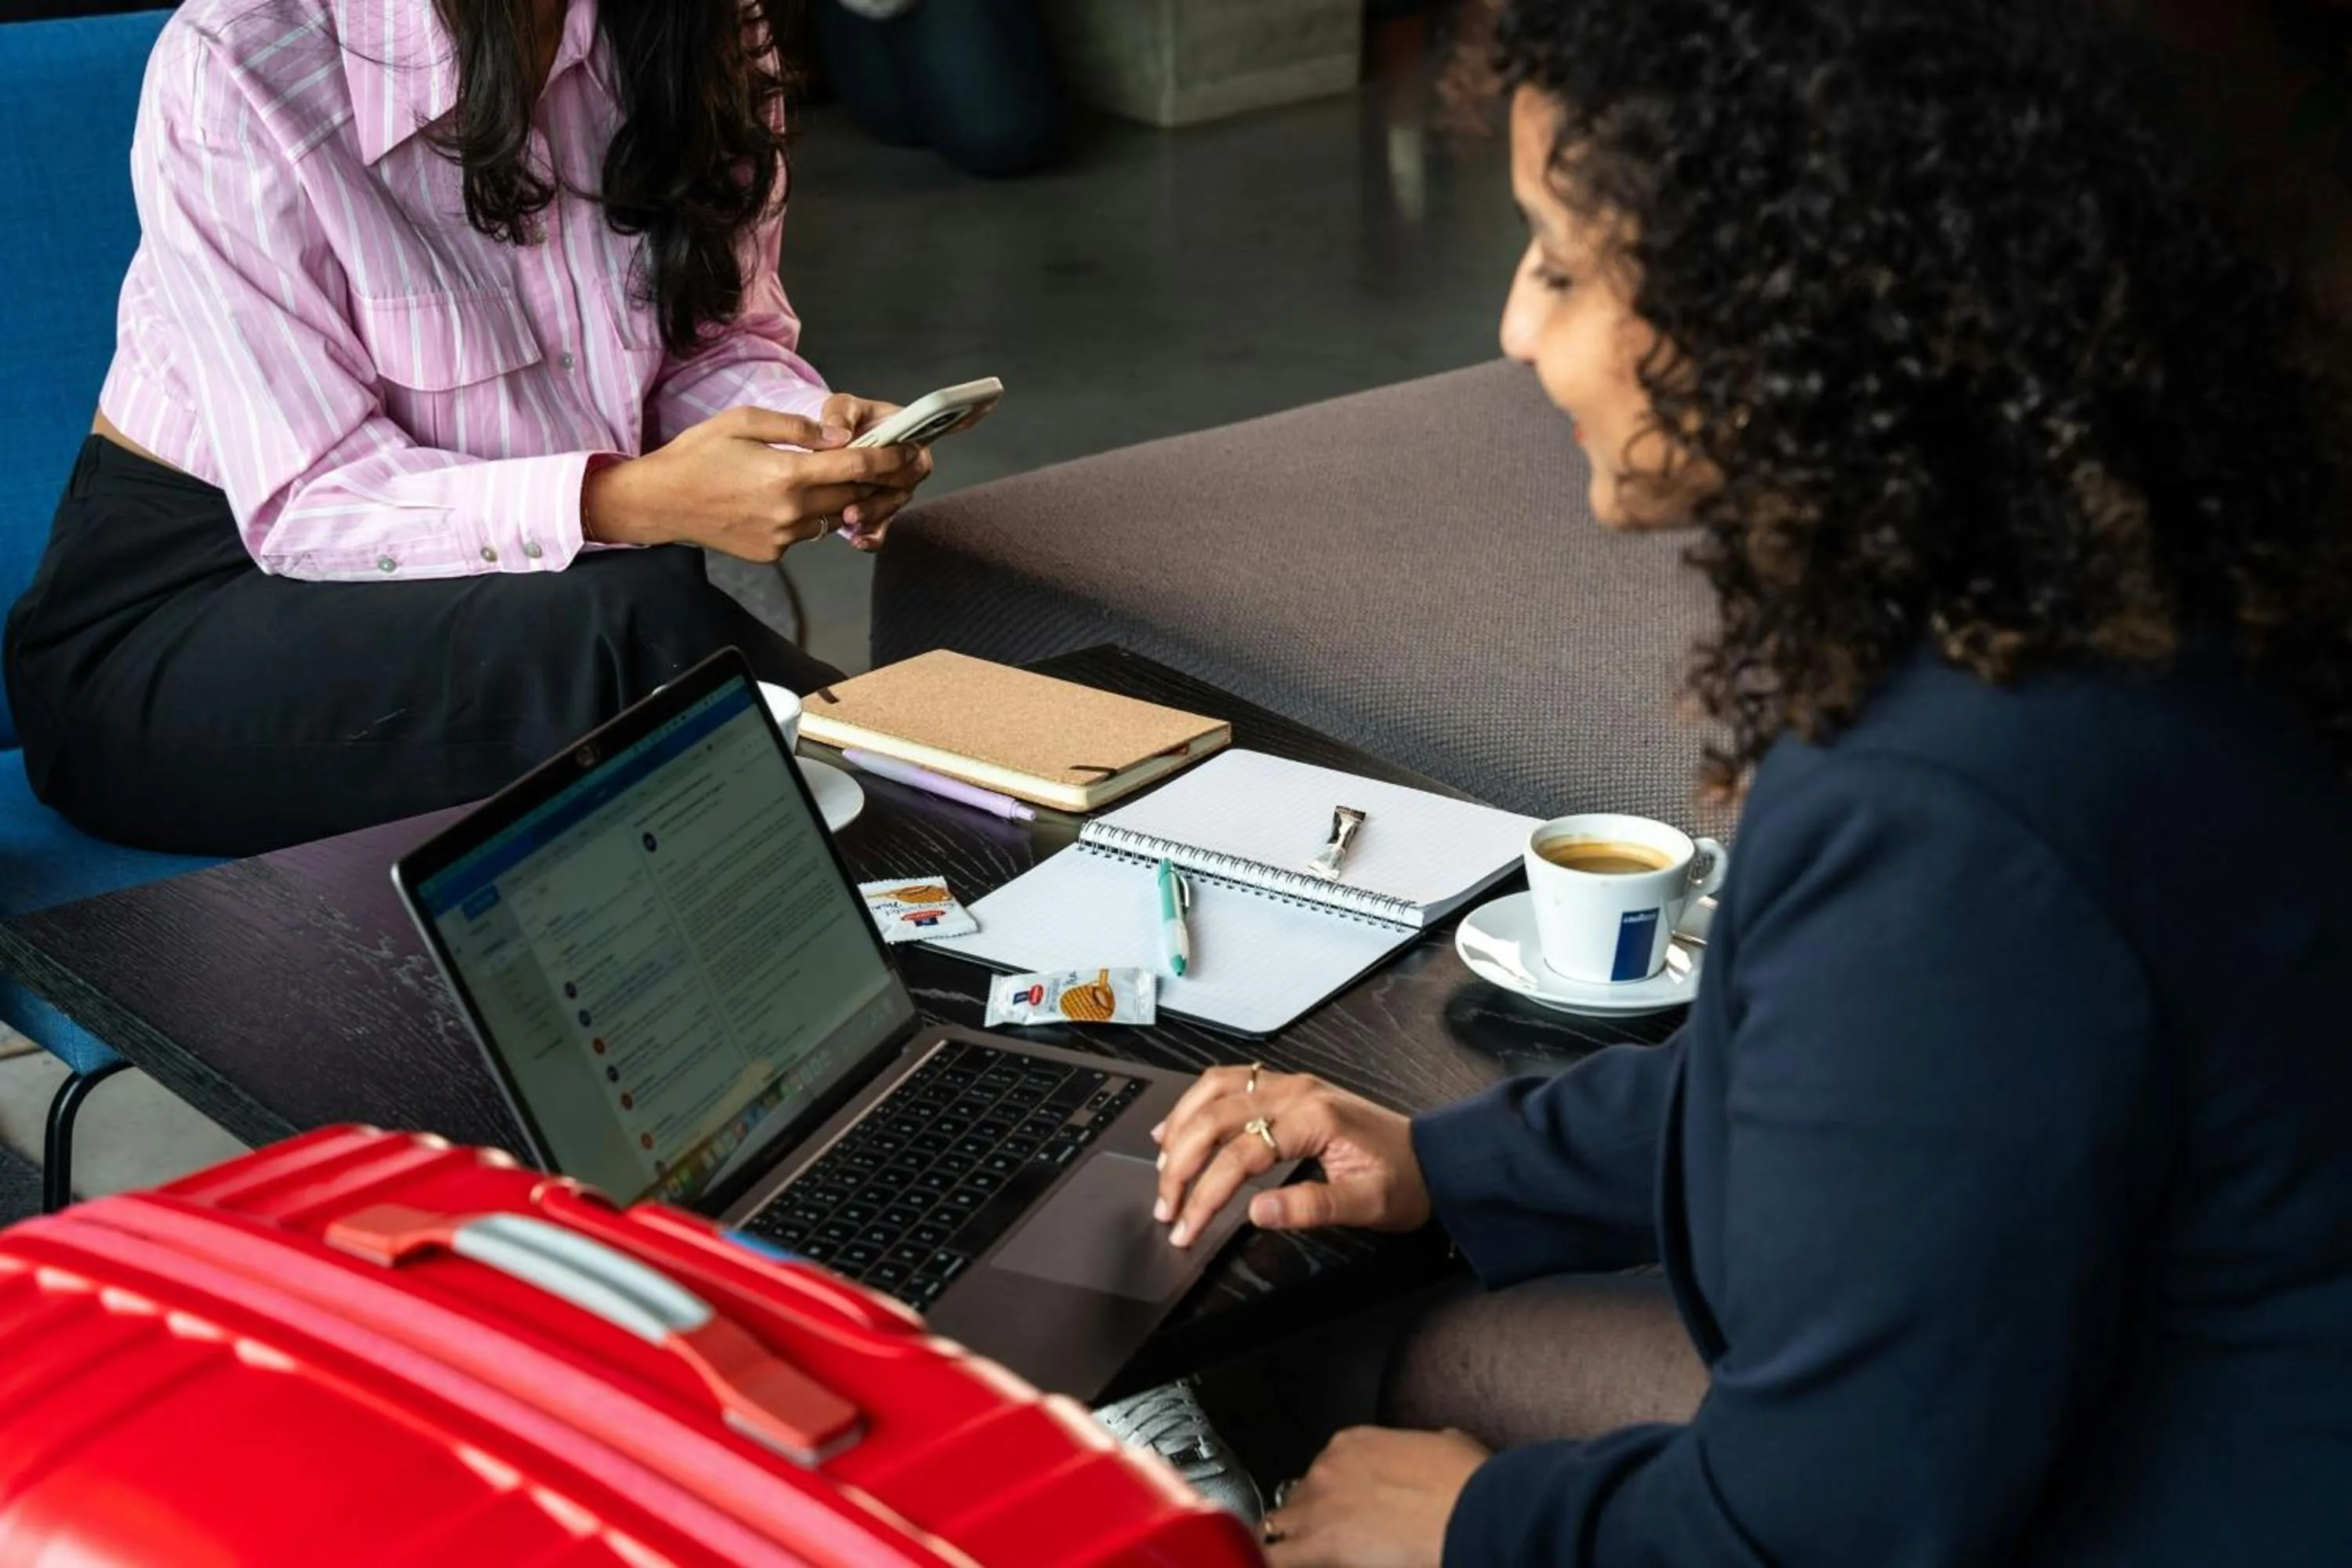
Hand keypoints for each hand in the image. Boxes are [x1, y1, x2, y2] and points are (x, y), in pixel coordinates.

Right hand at [581, 405, 924, 562]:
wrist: (660, 502)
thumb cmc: (698, 454)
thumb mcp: (744, 422)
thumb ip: (796, 428)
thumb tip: (838, 435)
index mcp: (786, 474)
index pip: (855, 467)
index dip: (889, 459)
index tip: (911, 451)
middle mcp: (790, 511)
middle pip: (854, 496)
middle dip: (882, 482)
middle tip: (904, 467)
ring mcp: (782, 538)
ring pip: (833, 517)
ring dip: (849, 501)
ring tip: (859, 482)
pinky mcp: (773, 553)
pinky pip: (808, 532)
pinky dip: (814, 516)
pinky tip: (804, 499)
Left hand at [819, 391, 934, 551]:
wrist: (836, 438)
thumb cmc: (847, 419)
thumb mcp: (842, 406)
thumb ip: (840, 414)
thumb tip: (838, 432)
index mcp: (908, 439)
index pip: (913, 456)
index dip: (894, 466)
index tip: (871, 470)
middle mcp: (907, 468)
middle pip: (902, 487)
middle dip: (879, 494)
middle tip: (858, 496)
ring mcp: (894, 491)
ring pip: (890, 509)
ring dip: (871, 516)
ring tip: (850, 517)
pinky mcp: (881, 511)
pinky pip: (882, 528)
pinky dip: (871, 536)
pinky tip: (857, 540)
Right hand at [1152, 1067, 1430, 1247]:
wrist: (1435, 1159)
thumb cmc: (1405, 1182)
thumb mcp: (1367, 1205)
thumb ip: (1311, 1207)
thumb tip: (1257, 1214)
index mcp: (1314, 1117)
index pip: (1239, 1153)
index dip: (1204, 1194)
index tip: (1186, 1228)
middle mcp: (1297, 1091)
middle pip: (1215, 1117)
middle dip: (1180, 1164)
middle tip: (1165, 1206)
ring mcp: (1291, 1085)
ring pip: (1215, 1089)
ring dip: (1180, 1126)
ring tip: (1160, 1168)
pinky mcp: (1289, 1090)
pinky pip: (1230, 1082)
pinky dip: (1195, 1103)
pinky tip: (1178, 1126)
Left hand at [1263, 1427, 1488, 1567]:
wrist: (1470, 1513)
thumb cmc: (1466, 1485)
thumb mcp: (1450, 1445)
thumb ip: (1430, 1446)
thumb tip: (1441, 1446)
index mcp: (1355, 1442)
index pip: (1326, 1467)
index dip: (1333, 1492)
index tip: (1344, 1507)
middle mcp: (1329, 1467)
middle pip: (1300, 1495)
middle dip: (1311, 1516)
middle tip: (1332, 1536)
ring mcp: (1317, 1504)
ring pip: (1279, 1524)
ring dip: (1291, 1540)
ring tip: (1302, 1554)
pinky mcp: (1317, 1543)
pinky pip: (1274, 1556)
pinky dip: (1275, 1560)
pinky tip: (1273, 1563)